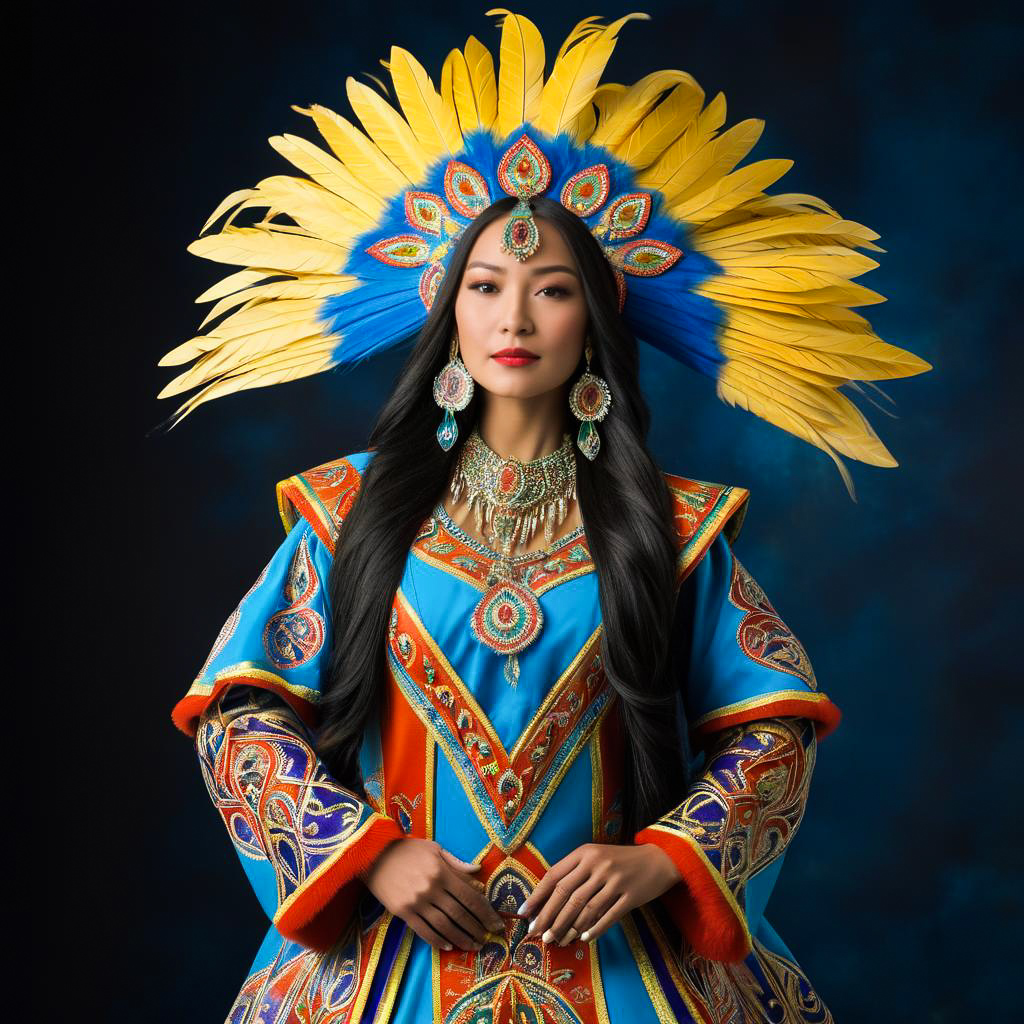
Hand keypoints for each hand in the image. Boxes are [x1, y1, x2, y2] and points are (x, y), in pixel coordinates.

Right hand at [358, 838, 504, 951]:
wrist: (373, 854)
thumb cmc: (407, 849)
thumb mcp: (435, 849)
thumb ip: (457, 863)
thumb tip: (479, 871)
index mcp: (442, 872)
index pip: (470, 897)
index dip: (486, 913)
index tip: (497, 924)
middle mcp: (432, 889)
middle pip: (460, 914)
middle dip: (477, 929)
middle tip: (487, 939)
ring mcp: (416, 902)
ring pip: (444, 926)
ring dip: (461, 938)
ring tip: (472, 946)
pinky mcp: (402, 912)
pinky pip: (423, 931)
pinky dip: (437, 940)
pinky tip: (448, 946)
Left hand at [515, 843, 681, 945]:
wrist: (659, 859)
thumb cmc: (620, 861)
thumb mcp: (596, 857)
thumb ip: (574, 873)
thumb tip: (548, 902)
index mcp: (585, 852)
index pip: (554, 875)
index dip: (538, 896)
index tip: (524, 913)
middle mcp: (598, 864)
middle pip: (566, 894)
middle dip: (549, 917)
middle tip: (537, 934)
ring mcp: (615, 879)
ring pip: (584, 908)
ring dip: (568, 927)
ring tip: (556, 941)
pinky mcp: (630, 895)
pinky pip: (608, 916)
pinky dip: (594, 929)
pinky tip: (583, 938)